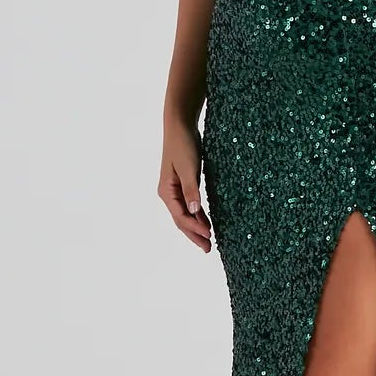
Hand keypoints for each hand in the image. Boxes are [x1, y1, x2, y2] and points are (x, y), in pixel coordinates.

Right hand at [159, 115, 212, 252]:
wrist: (180, 126)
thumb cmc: (183, 144)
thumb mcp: (189, 168)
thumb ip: (191, 190)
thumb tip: (194, 212)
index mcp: (166, 192)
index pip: (181, 217)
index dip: (195, 229)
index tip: (210, 236)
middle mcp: (168, 193)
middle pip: (181, 220)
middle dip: (194, 235)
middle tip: (208, 249)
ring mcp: (175, 189)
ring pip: (186, 214)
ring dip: (196, 227)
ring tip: (209, 241)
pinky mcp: (184, 184)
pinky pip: (190, 205)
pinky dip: (198, 215)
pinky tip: (206, 222)